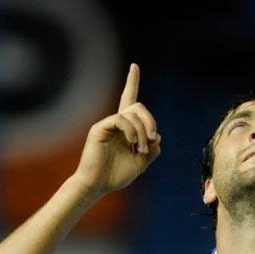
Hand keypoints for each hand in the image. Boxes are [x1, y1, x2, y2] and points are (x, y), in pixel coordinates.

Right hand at [73, 62, 161, 196]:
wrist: (97, 185)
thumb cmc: (115, 175)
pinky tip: (132, 144)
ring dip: (142, 132)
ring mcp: (107, 125)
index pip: (129, 101)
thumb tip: (158, 136)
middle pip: (137, 106)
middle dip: (150, 120)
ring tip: (141, 149)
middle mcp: (116, 124)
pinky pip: (120, 119)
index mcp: (125, 129)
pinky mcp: (100, 128)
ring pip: (132, 114)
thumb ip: (151, 151)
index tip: (134, 66)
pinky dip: (131, 131)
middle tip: (152, 139)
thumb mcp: (140, 164)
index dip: (132, 83)